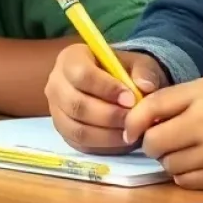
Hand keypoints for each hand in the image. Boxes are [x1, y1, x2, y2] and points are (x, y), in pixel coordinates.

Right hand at [45, 44, 166, 153]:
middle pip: (77, 105)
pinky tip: (122, 140)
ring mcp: (56, 110)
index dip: (106, 88)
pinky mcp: (62, 132)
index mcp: (71, 58)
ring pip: (77, 128)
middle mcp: (56, 84)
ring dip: (106, 133)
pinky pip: (79, 143)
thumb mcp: (138, 62)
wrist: (114, 85)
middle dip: (108, 115)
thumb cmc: (123, 69)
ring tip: (130, 130)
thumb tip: (145, 87)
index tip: (131, 98)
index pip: (82, 74)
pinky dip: (102, 144)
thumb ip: (144, 71)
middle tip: (132, 118)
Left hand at [123, 78, 202, 189]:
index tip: (130, 131)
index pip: (153, 106)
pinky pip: (183, 180)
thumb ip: (178, 101)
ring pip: (167, 164)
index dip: (134, 121)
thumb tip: (137, 124)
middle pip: (154, 141)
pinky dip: (187, 174)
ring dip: (172, 160)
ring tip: (193, 150)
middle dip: (154, 144)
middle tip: (169, 141)